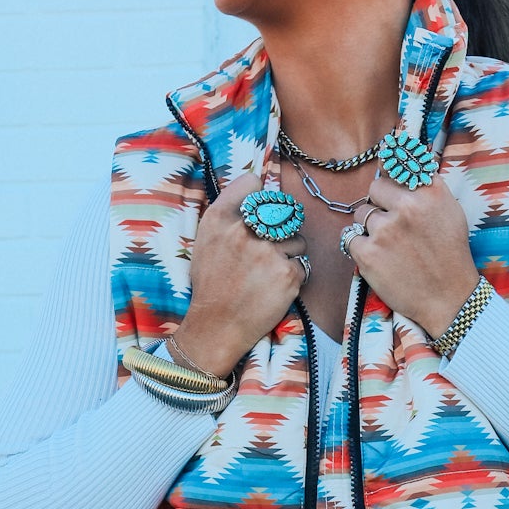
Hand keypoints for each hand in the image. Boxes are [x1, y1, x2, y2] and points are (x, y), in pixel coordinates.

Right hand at [173, 173, 307, 376]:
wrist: (217, 324)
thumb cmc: (212, 283)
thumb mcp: (206, 239)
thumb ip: (229, 212)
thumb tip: (258, 184)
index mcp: (220, 218)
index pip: (253, 183)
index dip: (261, 196)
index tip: (260, 210)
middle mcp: (244, 231)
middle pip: (283, 211)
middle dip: (281, 228)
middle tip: (267, 249)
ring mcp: (268, 253)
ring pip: (297, 240)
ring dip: (288, 255)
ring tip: (267, 273)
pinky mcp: (287, 275)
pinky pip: (302, 265)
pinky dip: (293, 277)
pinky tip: (274, 287)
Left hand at [345, 171, 480, 340]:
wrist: (448, 298)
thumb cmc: (450, 254)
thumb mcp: (449, 210)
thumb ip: (426, 183)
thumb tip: (402, 152)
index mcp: (429, 192)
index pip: (397, 164)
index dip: (392, 175)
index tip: (389, 177)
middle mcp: (408, 206)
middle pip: (375, 187)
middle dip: (380, 203)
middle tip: (394, 225)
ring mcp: (385, 230)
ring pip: (361, 212)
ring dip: (369, 226)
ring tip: (389, 244)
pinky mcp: (368, 253)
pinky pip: (350, 237)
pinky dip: (360, 246)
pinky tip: (379, 258)